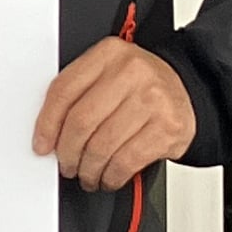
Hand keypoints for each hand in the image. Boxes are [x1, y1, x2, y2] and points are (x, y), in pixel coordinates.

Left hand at [33, 39, 195, 192]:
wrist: (189, 90)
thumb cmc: (141, 86)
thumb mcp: (108, 74)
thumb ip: (78, 93)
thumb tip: (49, 133)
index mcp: (109, 54)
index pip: (63, 91)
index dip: (47, 124)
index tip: (42, 144)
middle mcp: (132, 72)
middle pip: (81, 122)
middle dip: (67, 152)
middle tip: (66, 163)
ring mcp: (152, 100)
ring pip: (101, 147)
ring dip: (88, 169)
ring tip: (87, 173)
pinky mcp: (166, 128)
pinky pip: (125, 162)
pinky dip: (111, 176)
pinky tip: (108, 176)